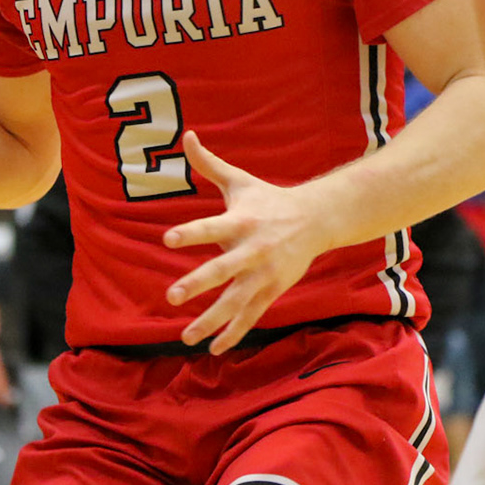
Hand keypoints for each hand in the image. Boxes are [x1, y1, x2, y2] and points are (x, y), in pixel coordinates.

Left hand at [162, 132, 333, 353]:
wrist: (316, 220)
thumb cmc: (268, 199)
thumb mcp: (240, 182)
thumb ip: (209, 164)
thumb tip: (185, 135)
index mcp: (241, 221)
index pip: (212, 227)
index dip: (191, 233)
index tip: (168, 239)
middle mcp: (252, 250)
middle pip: (222, 270)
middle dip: (198, 283)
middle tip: (172, 296)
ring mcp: (263, 274)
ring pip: (235, 302)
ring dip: (211, 320)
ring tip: (185, 336)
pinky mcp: (272, 291)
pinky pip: (251, 316)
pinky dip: (233, 333)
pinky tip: (213, 349)